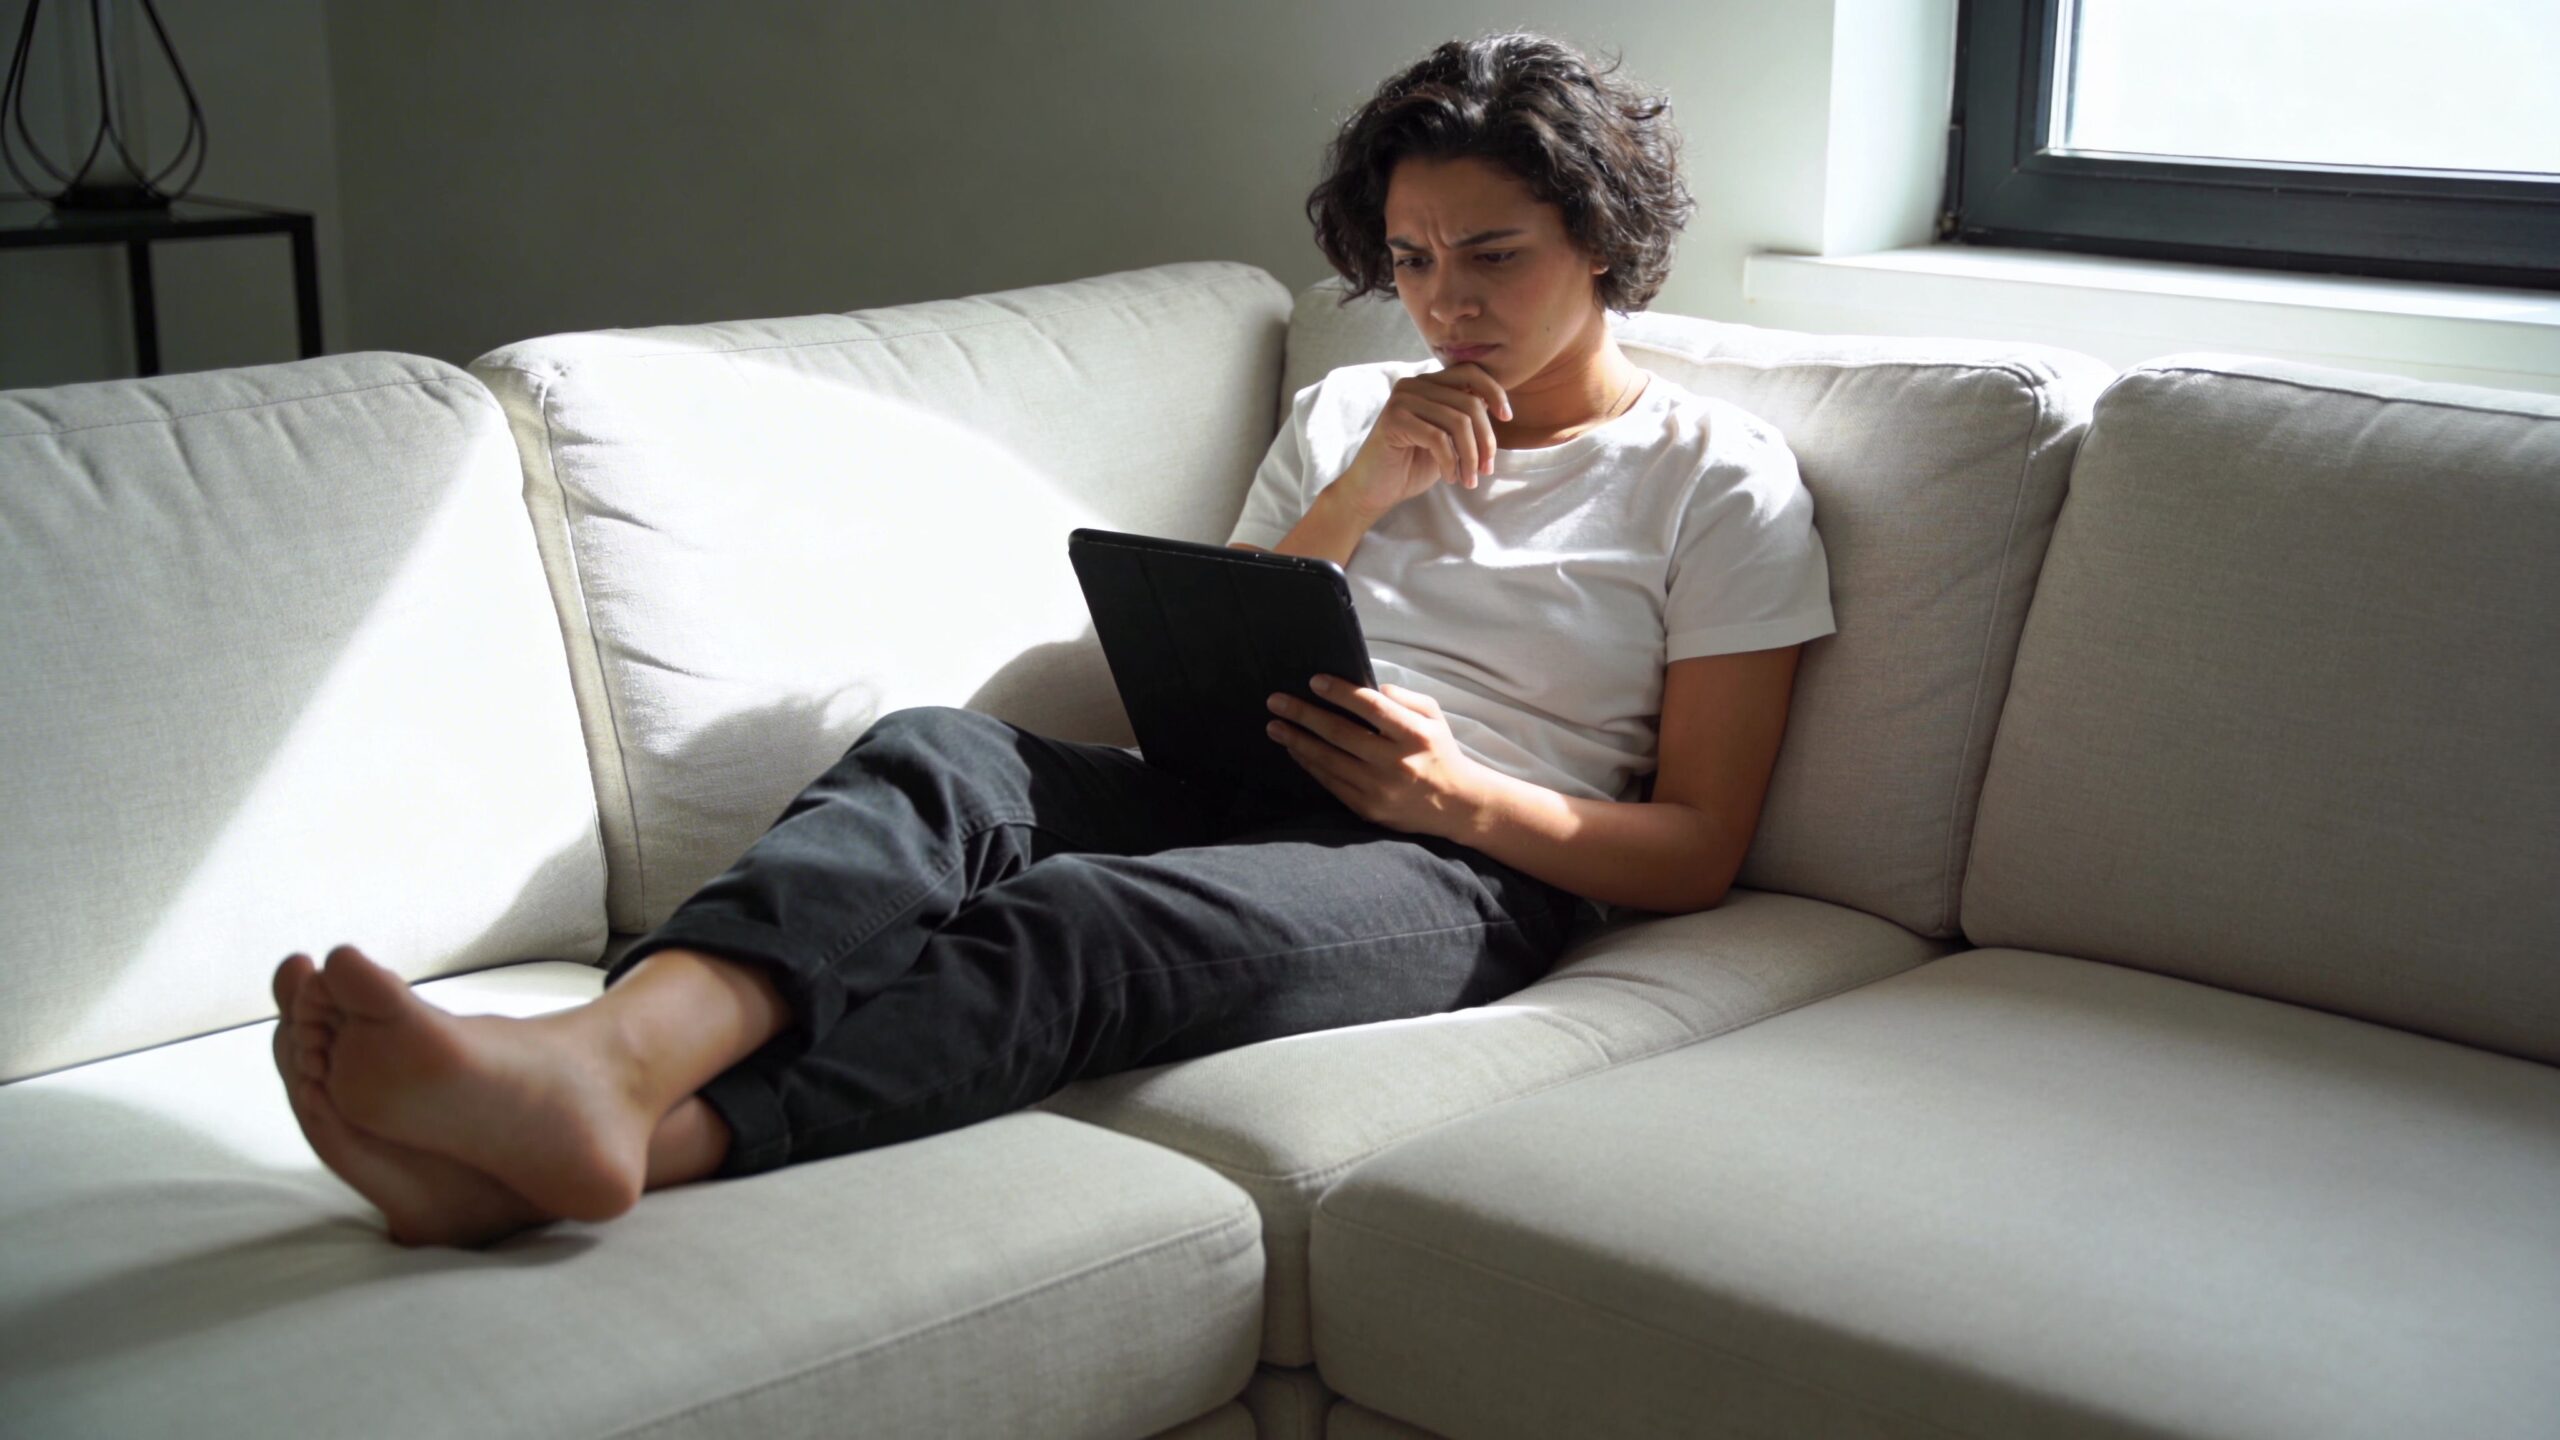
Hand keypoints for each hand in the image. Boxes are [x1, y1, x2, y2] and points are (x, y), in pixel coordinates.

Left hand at [1265, 675, 1491, 836]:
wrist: (1456, 804)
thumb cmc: (1440, 752)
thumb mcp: (1433, 717)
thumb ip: (1404, 698)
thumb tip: (1369, 687)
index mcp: (1415, 735)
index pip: (1371, 708)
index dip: (1340, 693)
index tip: (1314, 681)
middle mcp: (1396, 762)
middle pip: (1340, 733)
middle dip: (1304, 715)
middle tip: (1276, 701)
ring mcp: (1380, 789)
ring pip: (1329, 760)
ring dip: (1297, 741)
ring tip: (1275, 725)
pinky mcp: (1368, 808)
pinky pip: (1331, 782)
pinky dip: (1310, 764)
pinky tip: (1295, 750)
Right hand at [1330, 363, 1511, 521]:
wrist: (1373, 491)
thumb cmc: (1411, 466)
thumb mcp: (1447, 439)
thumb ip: (1464, 418)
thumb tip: (1493, 405)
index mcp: (1427, 384)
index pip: (1470, 372)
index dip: (1494, 391)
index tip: (1507, 418)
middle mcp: (1413, 385)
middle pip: (1469, 403)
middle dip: (1486, 440)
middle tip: (1486, 469)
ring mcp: (1401, 400)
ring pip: (1458, 422)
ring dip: (1470, 457)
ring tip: (1470, 480)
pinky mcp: (1393, 420)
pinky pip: (1438, 438)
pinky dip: (1450, 462)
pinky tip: (1449, 478)